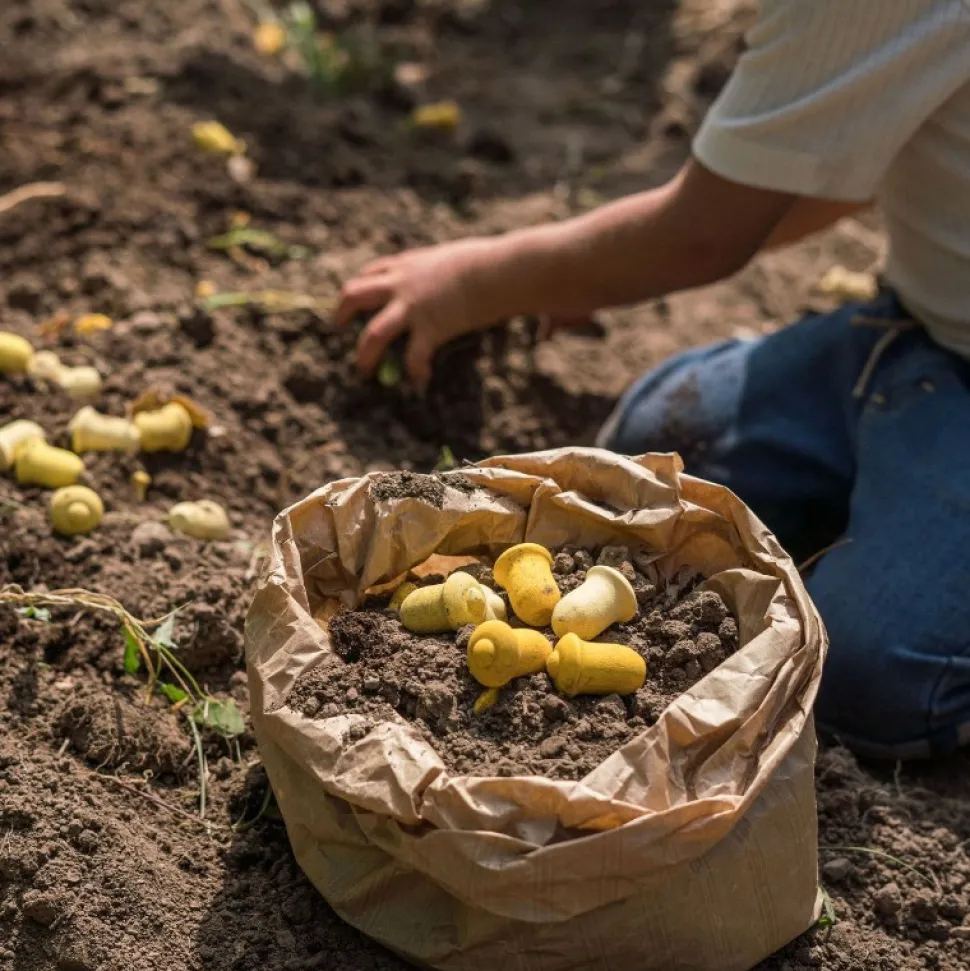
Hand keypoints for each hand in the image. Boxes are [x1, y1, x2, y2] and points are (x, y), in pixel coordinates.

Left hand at [335, 237, 503, 390]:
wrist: (497, 270)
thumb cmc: (486, 260)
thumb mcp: (451, 257)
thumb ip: (439, 269)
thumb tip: (448, 273)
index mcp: (406, 264)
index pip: (370, 273)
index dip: (358, 288)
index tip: (354, 301)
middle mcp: (401, 284)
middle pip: (354, 295)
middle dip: (341, 313)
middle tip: (338, 328)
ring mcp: (412, 307)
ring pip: (373, 333)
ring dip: (365, 354)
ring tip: (363, 370)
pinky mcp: (430, 328)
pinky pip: (414, 356)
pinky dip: (415, 370)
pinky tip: (420, 380)